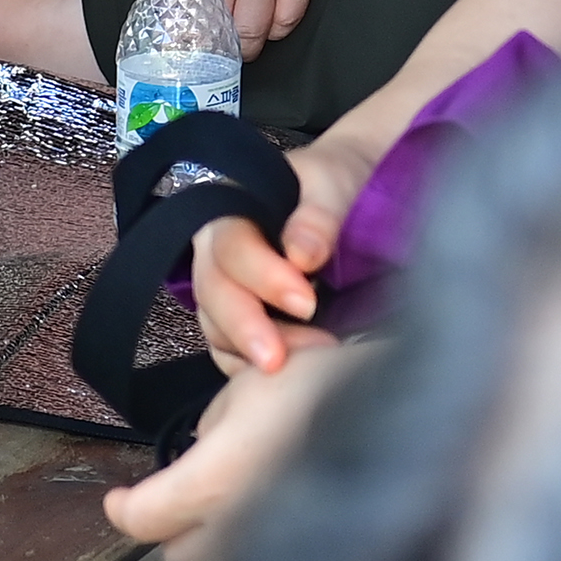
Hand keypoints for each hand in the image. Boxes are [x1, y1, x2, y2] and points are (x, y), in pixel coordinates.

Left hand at [99, 334, 362, 560]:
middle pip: (178, 555)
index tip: (116, 499)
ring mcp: (275, 545)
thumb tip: (203, 452)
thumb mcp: (247, 386)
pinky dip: (252, 547)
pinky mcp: (309, 555)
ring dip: (211, 541)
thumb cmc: (325, 387)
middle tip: (176, 497)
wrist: (403, 408)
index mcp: (213, 480)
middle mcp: (238, 524)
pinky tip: (266, 513)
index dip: (122, 508)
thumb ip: (211, 427)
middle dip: (170, 528)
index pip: (144, 517)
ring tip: (225, 503)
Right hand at [187, 137, 367, 374]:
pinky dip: (250, 372)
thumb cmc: (334, 182)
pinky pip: (229, 354)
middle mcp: (217, 253)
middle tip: (279, 360)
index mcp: (231, 210)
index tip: (307, 302)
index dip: (264, 277)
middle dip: (245, 329)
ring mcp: (226, 290)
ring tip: (303, 370)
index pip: (232, 248)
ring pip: (217, 329)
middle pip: (213, 293)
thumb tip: (302, 254)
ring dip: (252, 355)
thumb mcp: (332, 183)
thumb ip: (318, 215)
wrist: (348, 191)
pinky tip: (288, 378)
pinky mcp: (241, 322)